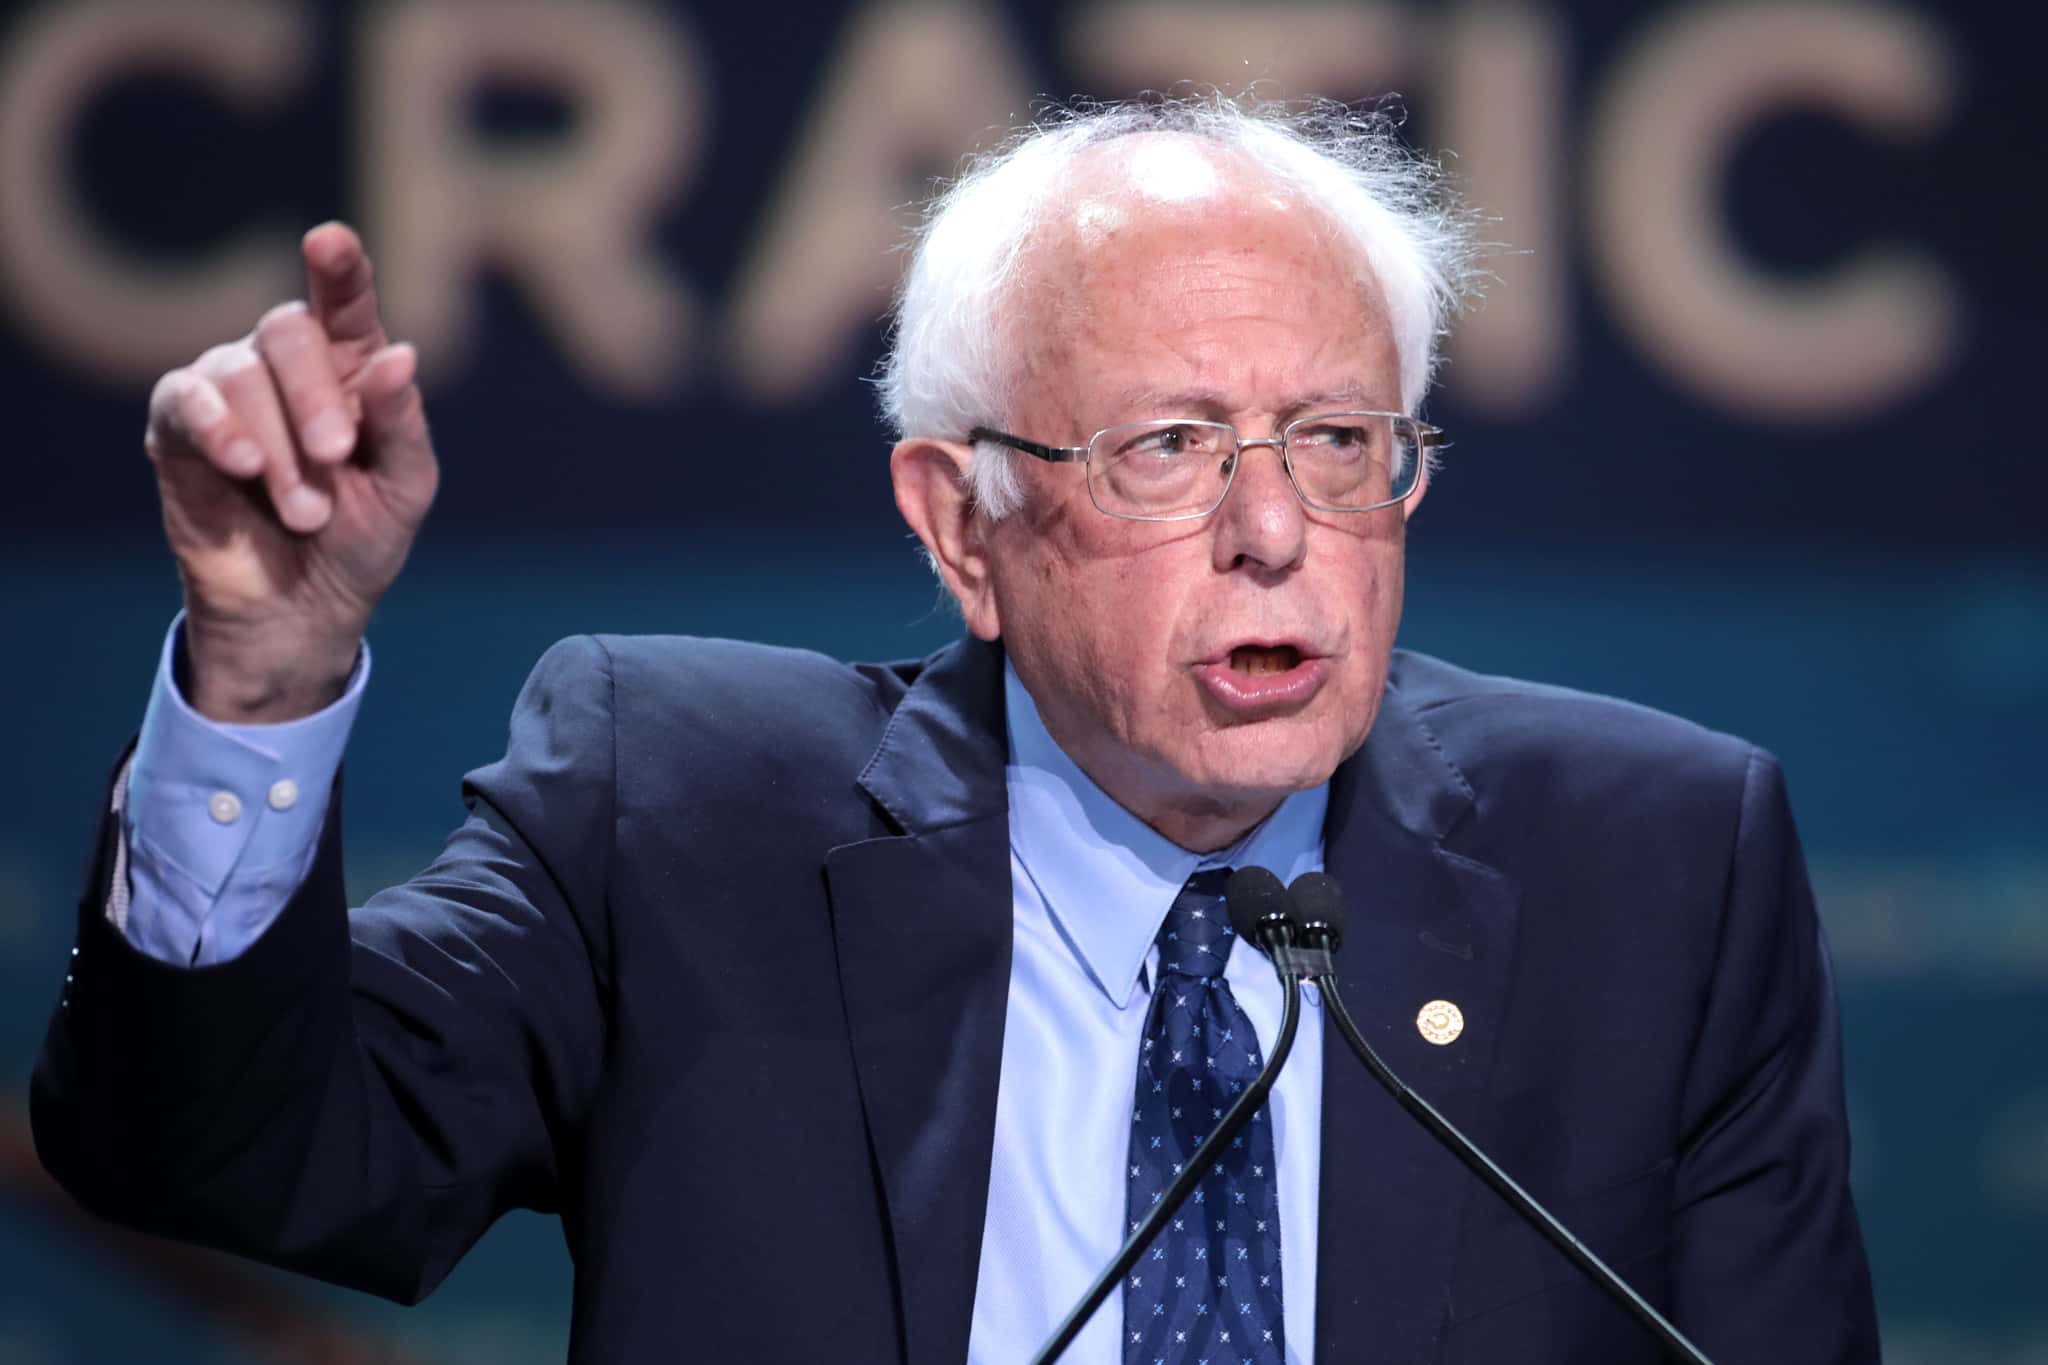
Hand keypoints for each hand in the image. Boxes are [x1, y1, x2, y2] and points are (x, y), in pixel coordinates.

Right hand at [145, 223, 437, 722]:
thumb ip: (403, 422)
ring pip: (239, 374)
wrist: (305, 609)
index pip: (344, 304)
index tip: (329, 240)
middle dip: (315, 395)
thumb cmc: (363, 538)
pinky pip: (184, 400)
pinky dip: (217, 427)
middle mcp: (284, 367)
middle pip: (287, 331)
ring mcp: (228, 391)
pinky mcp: (178, 429)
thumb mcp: (404, 487)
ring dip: (278, 446)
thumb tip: (401, 355)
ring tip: (306, 511)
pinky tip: (242, 463)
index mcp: (350, 369)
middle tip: (337, 456)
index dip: (339, 269)